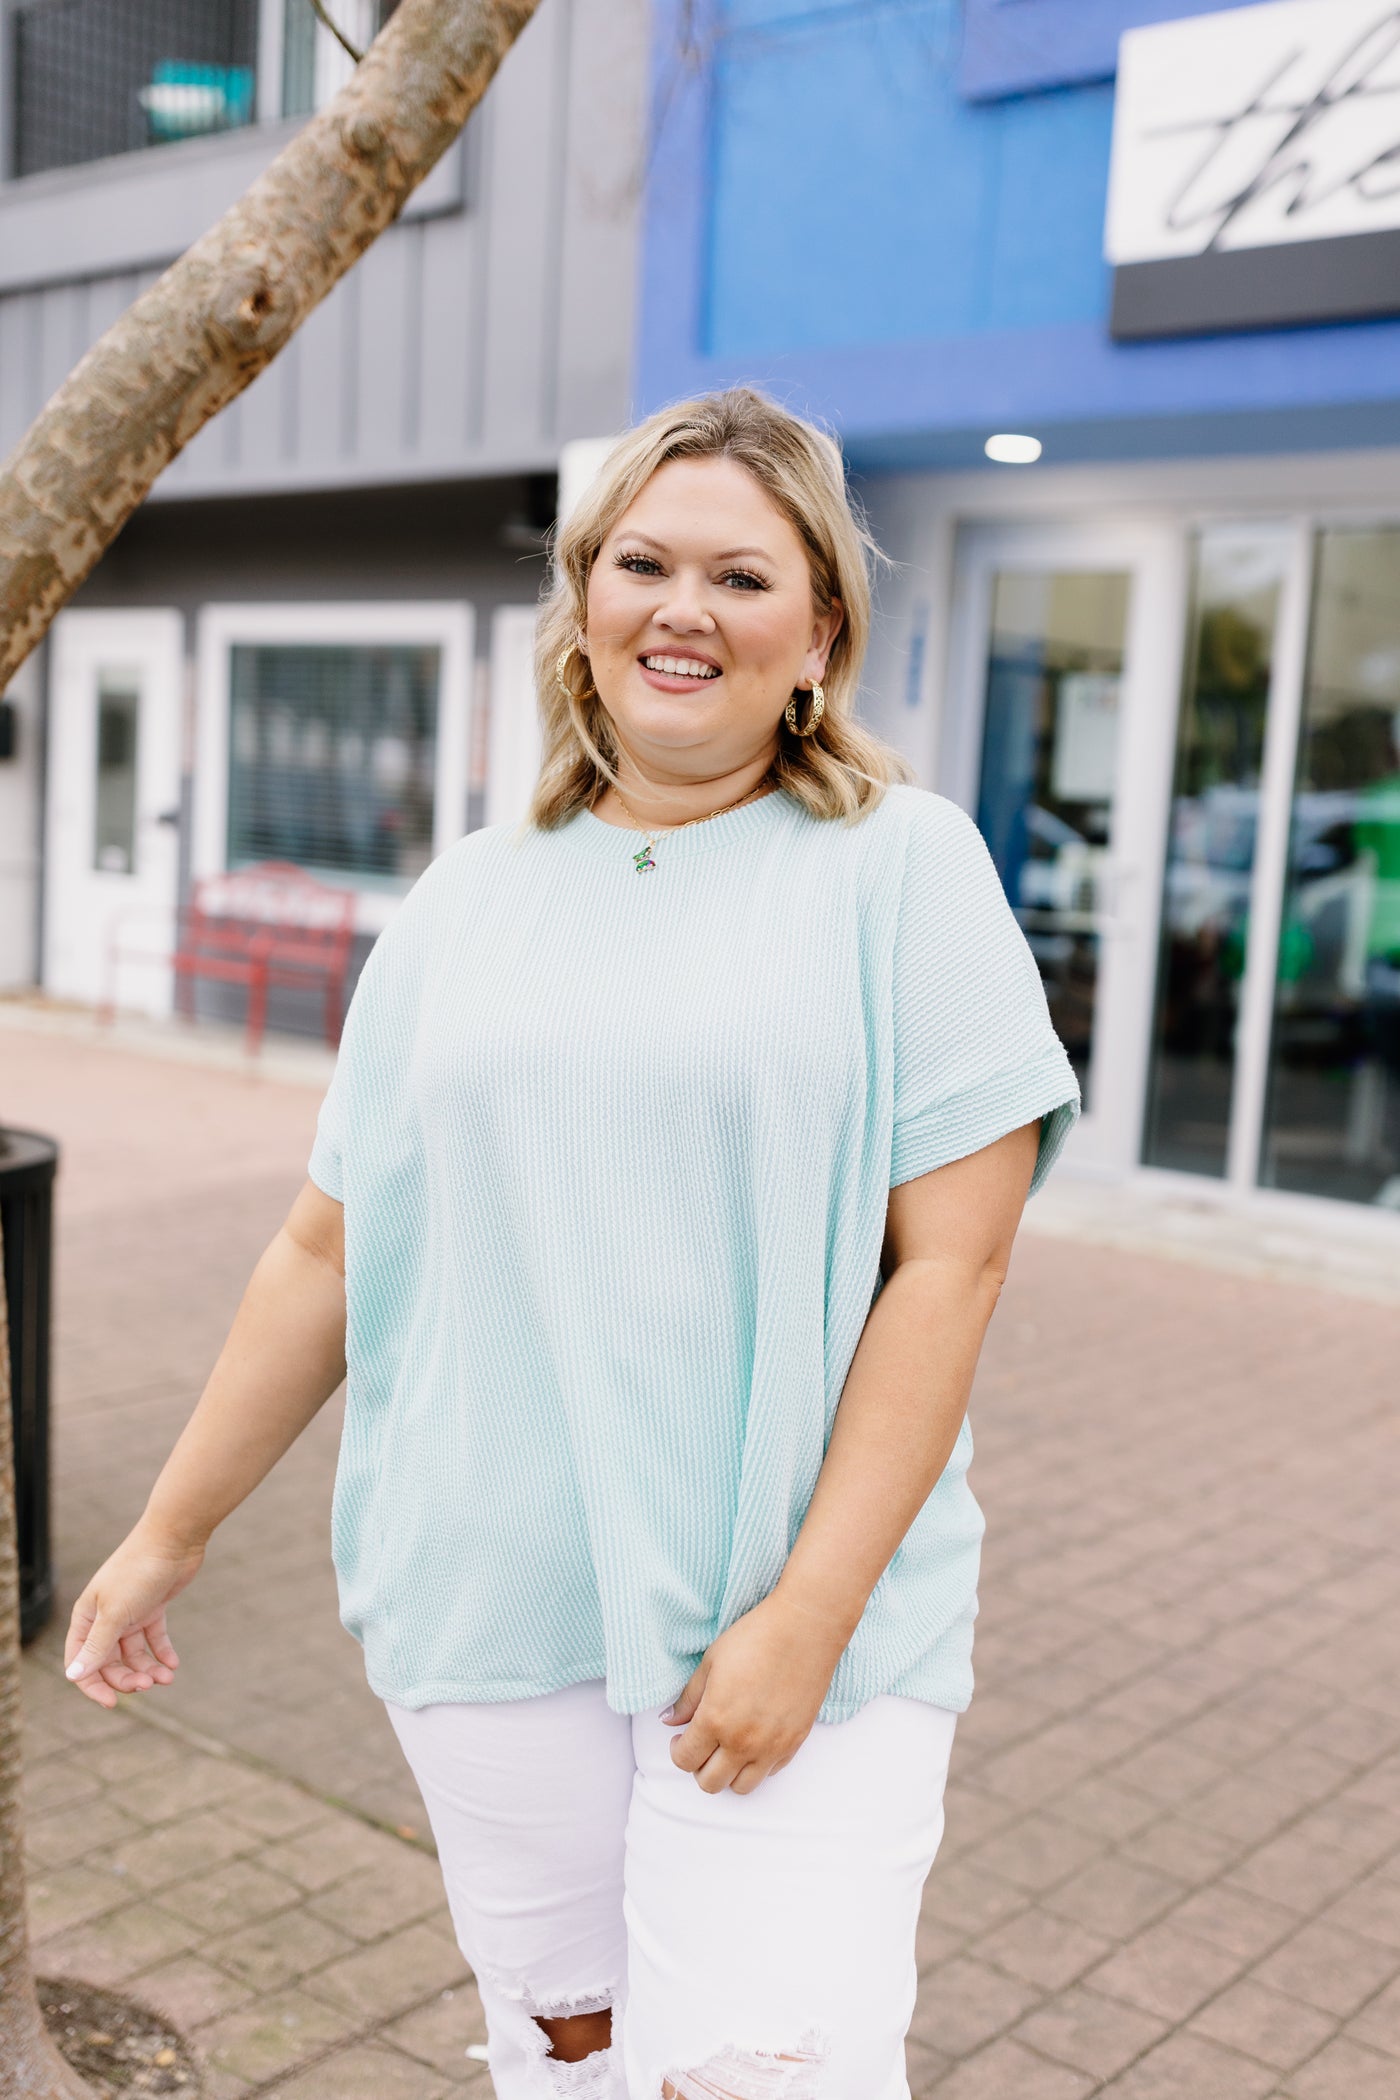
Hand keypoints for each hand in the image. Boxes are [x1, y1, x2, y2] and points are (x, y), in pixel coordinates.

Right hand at [63, 1522, 205, 1708]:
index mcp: (87, 1616)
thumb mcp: (114, 1613)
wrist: (174, 1539)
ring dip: (147, 1669)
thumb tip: (73, 1676)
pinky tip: (173, 1666)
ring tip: (166, 1678)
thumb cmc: (138, 1572)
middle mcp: (105, 1616)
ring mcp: (131, 1612)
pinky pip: (155, 1638)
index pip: (81, 1660)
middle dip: (127, 1677)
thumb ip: (96, 1646)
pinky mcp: (154, 1607)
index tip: (113, 1703)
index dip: (93, 1684)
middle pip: (109, 1661)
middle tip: (147, 1684)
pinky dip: (162, 1653)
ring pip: (134, 1652)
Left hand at [662, 1588, 847, 1794]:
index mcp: (715, 1720)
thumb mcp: (711, 1662)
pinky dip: (757, 1764)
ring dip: (728, 1773)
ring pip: (741, 1788)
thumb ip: (688, 1698)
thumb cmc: (755, 1638)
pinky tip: (753, 1740)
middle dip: (698, 1767)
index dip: (677, 1750)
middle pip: (710, 1783)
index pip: (684, 1760)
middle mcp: (742, 1742)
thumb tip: (670, 1721)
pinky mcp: (795, 1743)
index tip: (680, 1737)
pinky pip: (770, 1773)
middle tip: (701, 1744)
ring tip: (727, 1747)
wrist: (804, 1629)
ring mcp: (771, 1746)